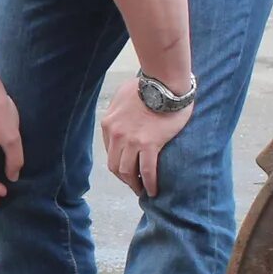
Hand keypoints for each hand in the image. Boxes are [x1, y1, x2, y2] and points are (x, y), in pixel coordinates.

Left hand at [100, 84, 194, 198]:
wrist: (164, 82)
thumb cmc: (147, 85)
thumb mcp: (122, 95)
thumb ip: (118, 109)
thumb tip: (122, 117)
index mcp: (108, 123)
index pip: (109, 151)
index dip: (117, 164)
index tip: (126, 170)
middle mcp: (116, 134)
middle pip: (115, 165)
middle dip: (123, 178)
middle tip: (133, 184)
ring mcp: (131, 141)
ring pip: (128, 171)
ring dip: (134, 184)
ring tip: (142, 190)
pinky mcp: (149, 144)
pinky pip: (147, 171)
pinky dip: (149, 184)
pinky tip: (153, 190)